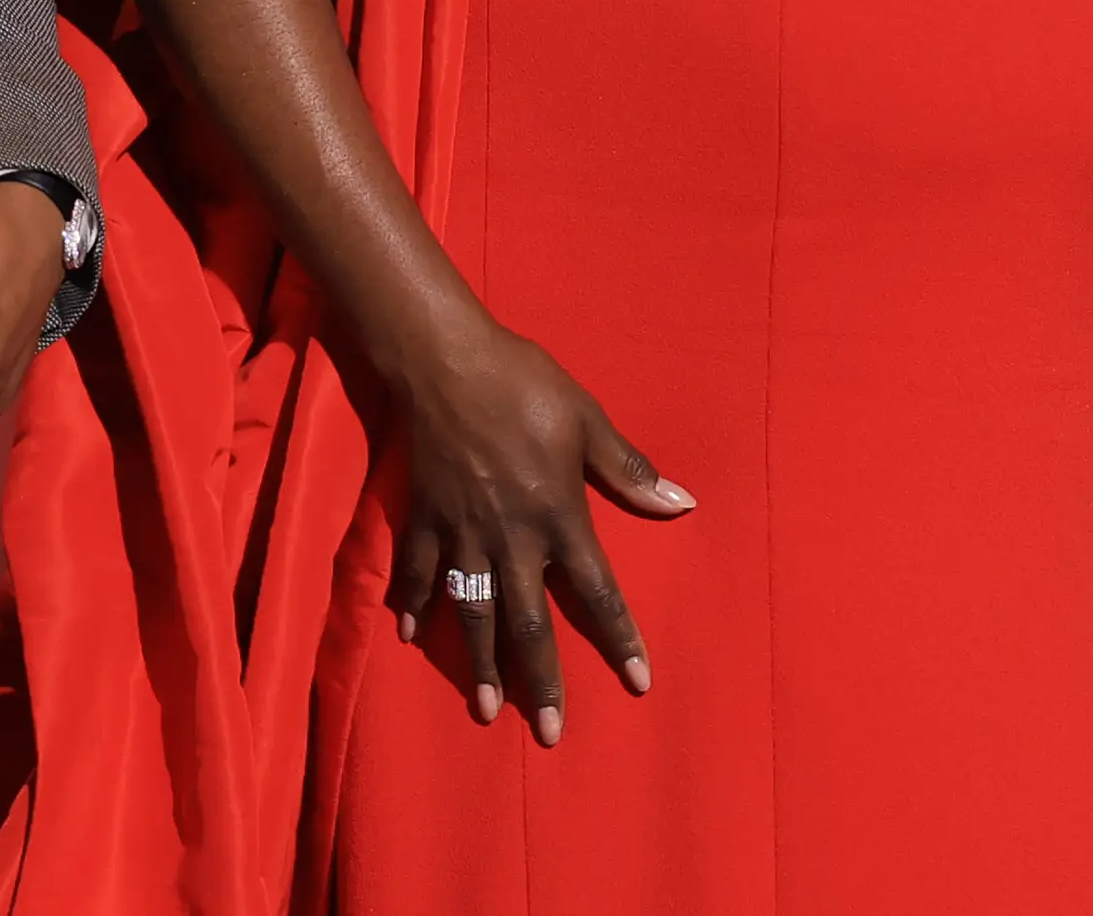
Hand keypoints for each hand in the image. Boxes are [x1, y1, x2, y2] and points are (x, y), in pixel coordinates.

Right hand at [378, 315, 691, 746]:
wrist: (445, 360)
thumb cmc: (525, 384)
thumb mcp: (587, 419)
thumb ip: (627, 469)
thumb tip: (680, 503)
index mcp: (558, 515)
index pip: (597, 591)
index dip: (619, 638)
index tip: (637, 681)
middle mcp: (511, 538)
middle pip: (529, 624)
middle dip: (540, 680)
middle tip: (549, 731)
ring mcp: (462, 533)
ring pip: (473, 614)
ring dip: (480, 664)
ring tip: (486, 709)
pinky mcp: (424, 520)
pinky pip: (420, 575)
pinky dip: (415, 607)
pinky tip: (412, 638)